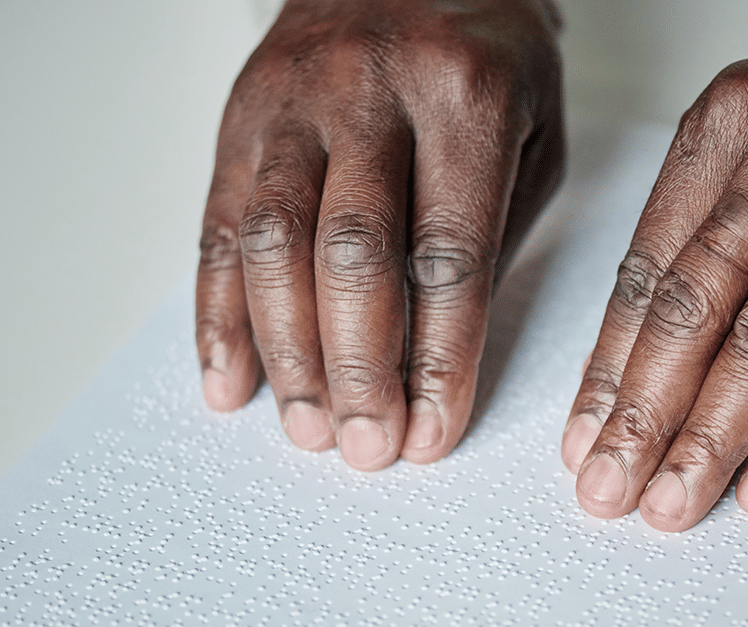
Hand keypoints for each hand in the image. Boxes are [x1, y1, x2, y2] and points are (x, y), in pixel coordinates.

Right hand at [196, 0, 563, 469]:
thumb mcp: (530, 133)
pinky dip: (218, 313)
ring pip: (272, 244)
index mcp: (464, 97)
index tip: (432, 430)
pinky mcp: (240, 116)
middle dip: (356, 369)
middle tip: (365, 447)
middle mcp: (369, 91)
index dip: (438, 358)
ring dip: (285, 353)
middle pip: (352, 255)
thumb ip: (491, 236)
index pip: (448, 254)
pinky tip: (230, 376)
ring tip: (305, 428)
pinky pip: (217, 224)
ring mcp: (292, 100)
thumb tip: (435, 359)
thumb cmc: (484, 58)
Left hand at [562, 27, 747, 531]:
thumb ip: (690, 244)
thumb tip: (620, 370)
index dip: (609, 368)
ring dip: (711, 440)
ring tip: (674, 500)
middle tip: (612, 485)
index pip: (647, 270)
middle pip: (696, 309)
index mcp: (727, 125)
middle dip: (644, 415)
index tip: (585, 437)